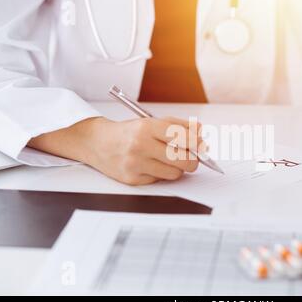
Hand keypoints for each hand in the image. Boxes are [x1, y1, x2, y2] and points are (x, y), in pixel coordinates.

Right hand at [29, 117, 203, 184]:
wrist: (98, 142)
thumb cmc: (130, 131)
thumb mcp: (153, 121)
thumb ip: (180, 126)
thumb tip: (202, 133)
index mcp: (147, 127)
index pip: (183, 138)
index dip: (198, 144)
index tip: (203, 146)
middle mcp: (140, 145)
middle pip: (183, 160)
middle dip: (193, 160)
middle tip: (193, 157)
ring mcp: (136, 164)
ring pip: (175, 173)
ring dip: (177, 168)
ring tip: (168, 159)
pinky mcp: (132, 179)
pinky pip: (160, 180)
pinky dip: (162, 174)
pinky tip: (152, 165)